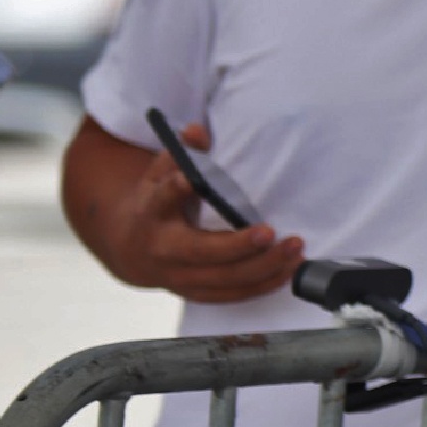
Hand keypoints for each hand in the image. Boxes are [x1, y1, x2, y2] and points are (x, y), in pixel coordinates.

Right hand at [110, 123, 303, 302]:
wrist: (131, 248)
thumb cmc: (156, 205)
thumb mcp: (160, 174)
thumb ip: (181, 153)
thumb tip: (197, 131)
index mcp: (153, 212)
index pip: (163, 197)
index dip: (177, 188)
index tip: (192, 180)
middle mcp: (163, 249)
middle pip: (201, 251)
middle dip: (238, 245)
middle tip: (271, 231)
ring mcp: (179, 276)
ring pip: (224, 279)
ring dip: (263, 267)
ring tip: (294, 249)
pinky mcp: (196, 293)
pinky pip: (233, 295)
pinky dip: (263, 285)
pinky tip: (288, 271)